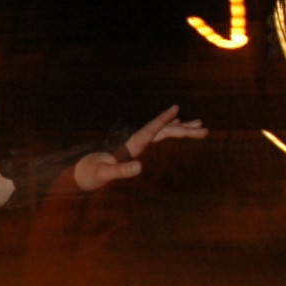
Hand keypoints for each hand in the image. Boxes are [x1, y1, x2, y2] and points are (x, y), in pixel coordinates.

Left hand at [72, 106, 206, 193]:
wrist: (80, 173)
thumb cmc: (90, 175)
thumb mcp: (103, 175)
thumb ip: (120, 171)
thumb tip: (140, 167)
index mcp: (129, 145)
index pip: (149, 130)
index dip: (162, 120)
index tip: (176, 109)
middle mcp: (134, 141)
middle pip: (162, 131)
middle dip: (183, 129)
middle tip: (205, 129)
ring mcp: (135, 144)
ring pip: (162, 133)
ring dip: (181, 129)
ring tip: (201, 126)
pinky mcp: (134, 149)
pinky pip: (157, 138)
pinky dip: (169, 132)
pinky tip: (178, 129)